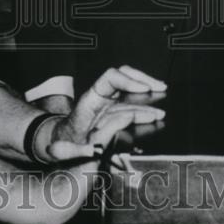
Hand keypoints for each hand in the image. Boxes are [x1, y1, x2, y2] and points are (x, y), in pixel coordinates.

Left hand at [41, 65, 166, 161]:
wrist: (60, 145)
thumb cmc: (65, 145)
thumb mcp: (74, 147)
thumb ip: (94, 139)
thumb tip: (121, 125)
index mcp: (90, 100)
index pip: (110, 78)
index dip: (129, 80)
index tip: (145, 89)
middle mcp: (100, 97)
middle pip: (124, 76)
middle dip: (144, 79)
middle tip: (160, 88)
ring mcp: (107, 104)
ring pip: (130, 90)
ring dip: (148, 95)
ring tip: (163, 104)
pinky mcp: (112, 113)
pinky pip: (131, 105)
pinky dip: (145, 108)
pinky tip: (155, 115)